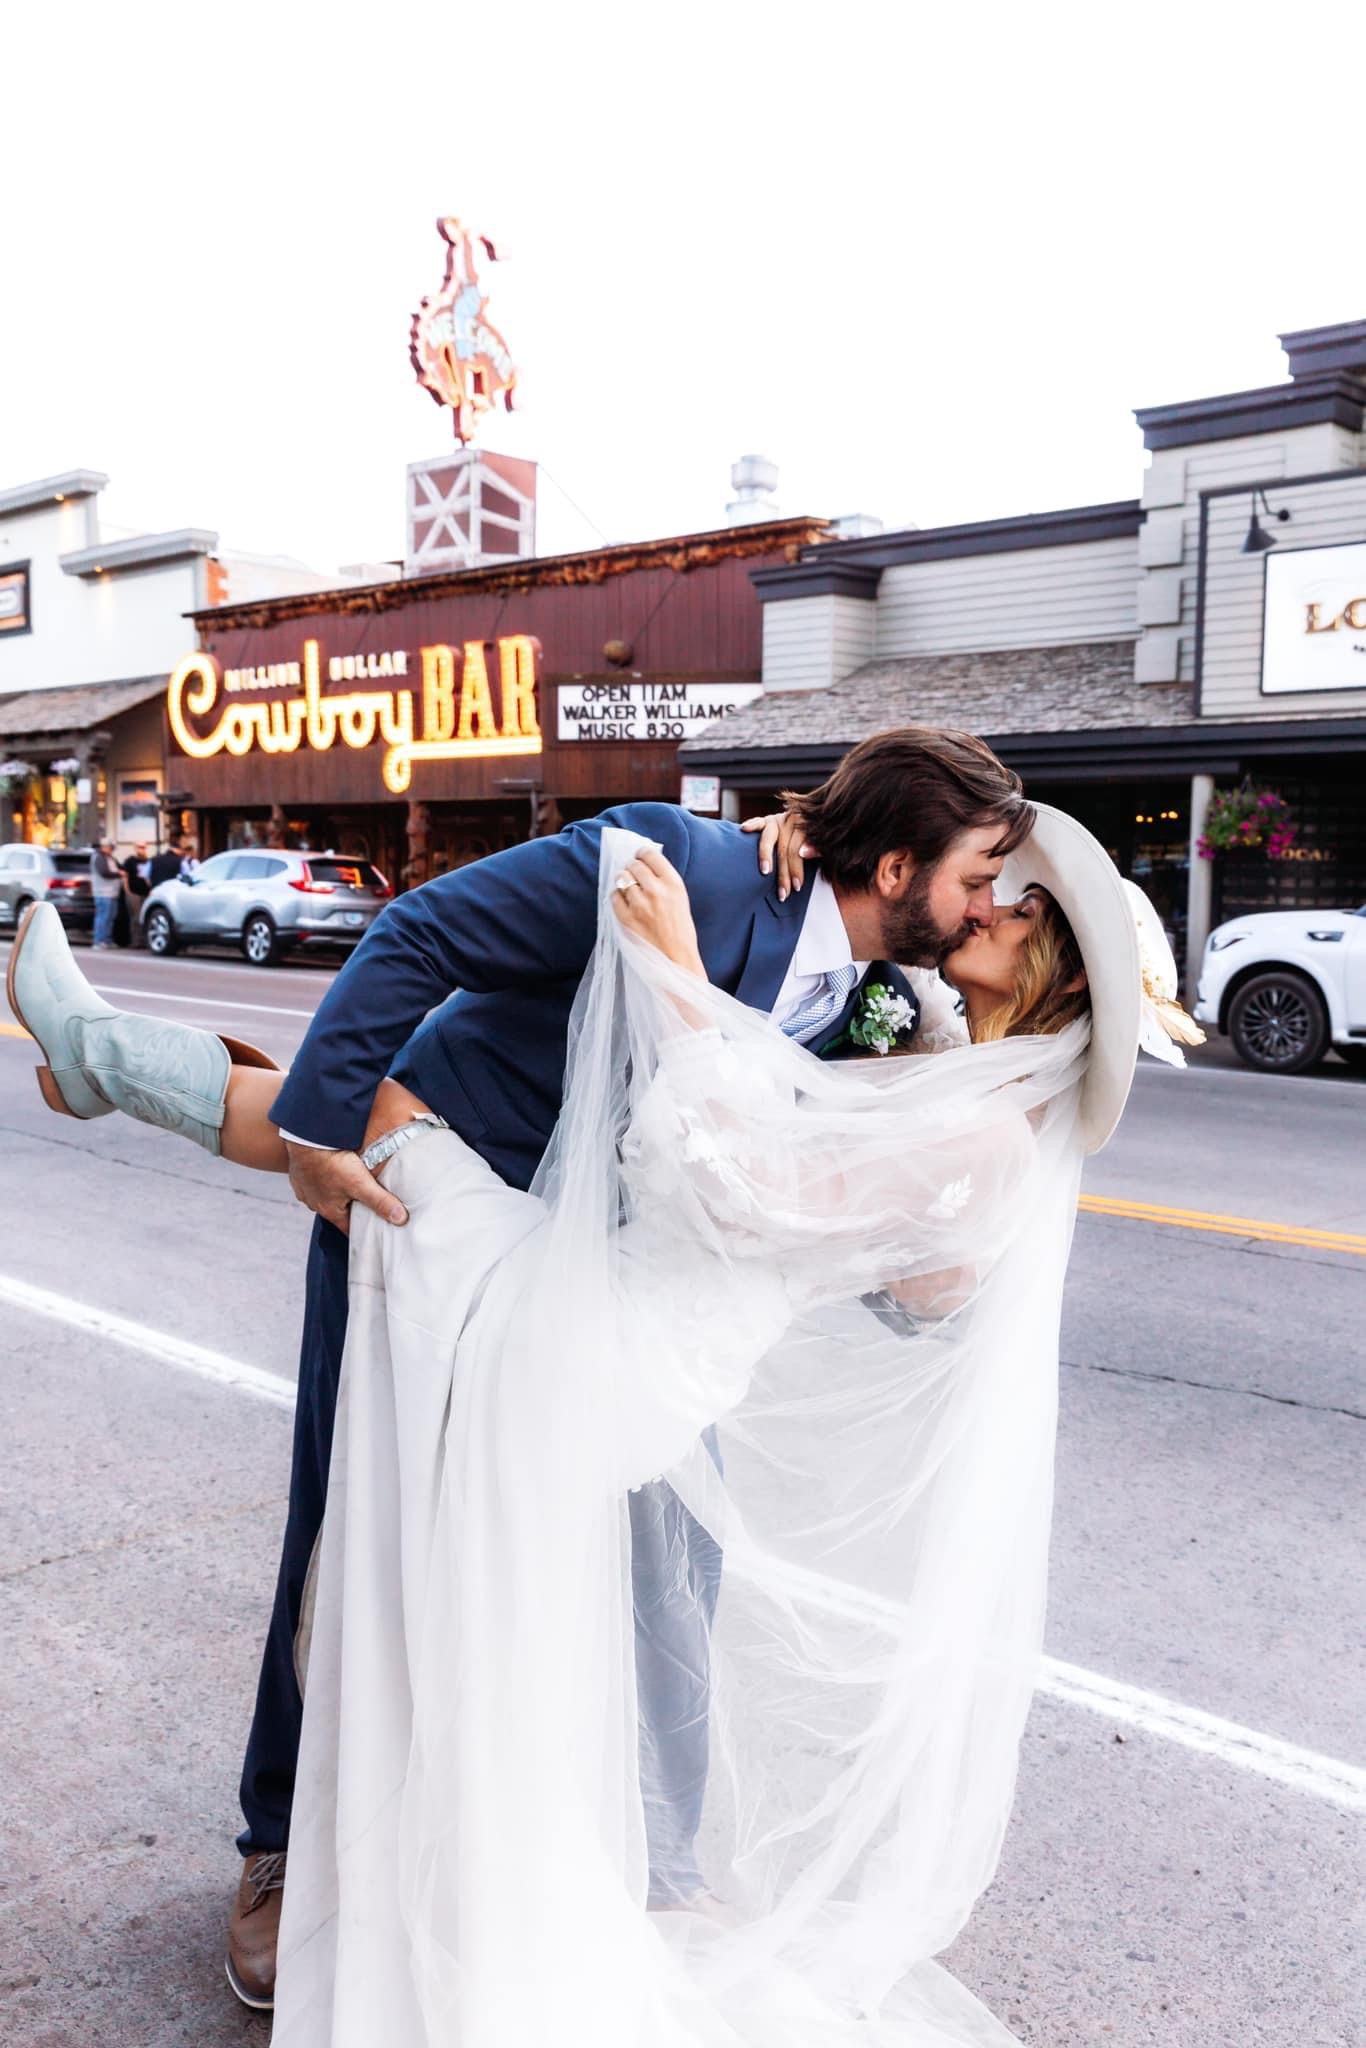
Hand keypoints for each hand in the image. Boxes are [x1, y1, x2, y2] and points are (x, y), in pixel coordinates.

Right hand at [284, 1141, 408, 1233]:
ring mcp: (305, 1188)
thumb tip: (400, 1219)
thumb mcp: (360, 1184)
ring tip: (352, 1181)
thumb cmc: (330, 1162)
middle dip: (353, 1207)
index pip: (349, 1229)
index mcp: (329, 1211)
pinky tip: (333, 1167)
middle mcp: (315, 1203)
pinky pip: (315, 1179)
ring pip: (326, 1194)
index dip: (364, 1228)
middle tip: (369, 1201)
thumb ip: (380, 1201)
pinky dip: (325, 1176)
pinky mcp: (300, 1173)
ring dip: (338, 1190)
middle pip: (339, 1210)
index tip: (375, 1227)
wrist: (305, 1138)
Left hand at [611, 845, 704, 974]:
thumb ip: (665, 881)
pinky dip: (617, 896)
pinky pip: (614, 897)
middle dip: (632, 866)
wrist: (676, 957)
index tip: (639, 855)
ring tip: (628, 886)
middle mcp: (656, 890)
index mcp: (673, 883)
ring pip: (622, 879)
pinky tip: (623, 900)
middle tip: (632, 871)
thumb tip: (645, 863)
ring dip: (623, 880)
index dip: (642, 853)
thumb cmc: (680, 929)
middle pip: (634, 865)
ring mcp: (639, 904)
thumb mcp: (681, 898)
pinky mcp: (627, 918)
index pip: (651, 855)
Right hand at [740, 809, 815, 900]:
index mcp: (807, 827)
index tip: (797, 886)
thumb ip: (816, 849)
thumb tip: (805, 852)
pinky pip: (758, 821)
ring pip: (769, 839)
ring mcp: (778, 820)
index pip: (798, 850)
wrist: (812, 829)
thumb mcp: (820, 848)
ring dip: (766, 855)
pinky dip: (751, 824)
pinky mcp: (766, 820)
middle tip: (782, 893)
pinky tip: (744, 828)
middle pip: (784, 849)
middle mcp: (792, 821)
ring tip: (765, 871)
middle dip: (783, 873)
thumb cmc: (814, 845)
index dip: (797, 869)